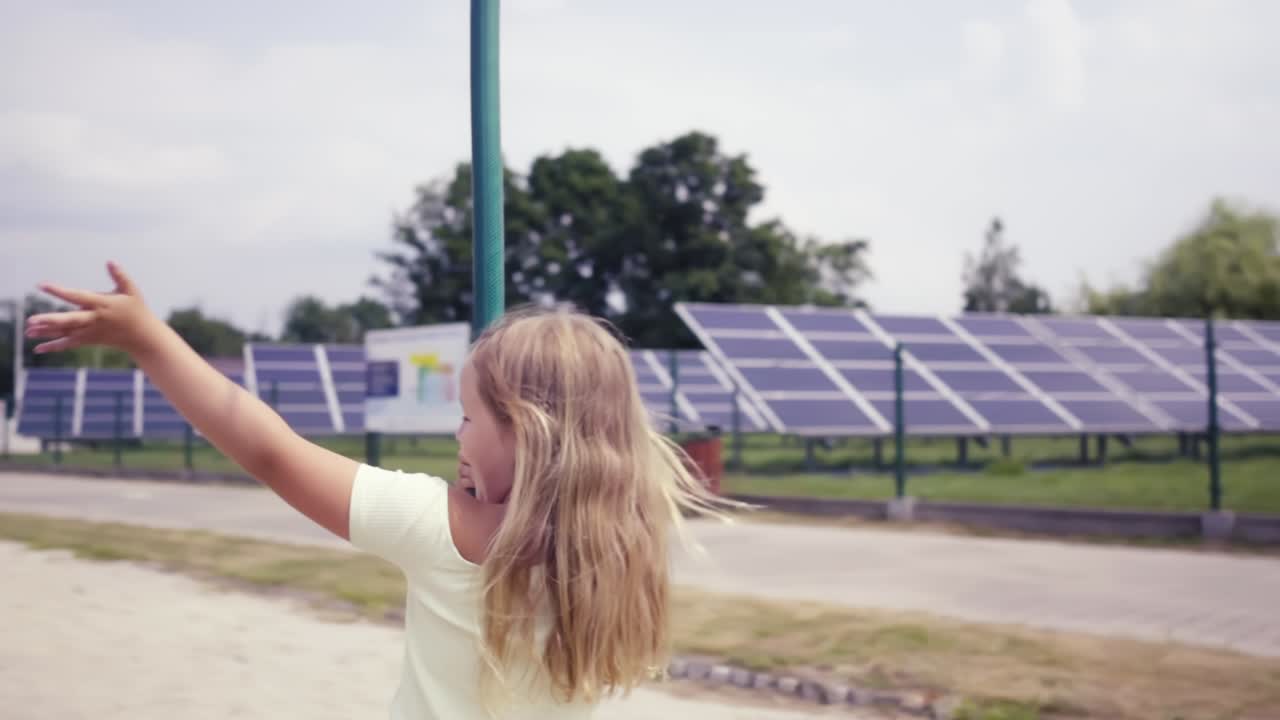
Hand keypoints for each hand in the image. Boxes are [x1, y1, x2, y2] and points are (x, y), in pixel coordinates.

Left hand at [26, 262, 162, 356]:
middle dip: (50, 320)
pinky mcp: (90, 340)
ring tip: (27, 331)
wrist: (143, 337)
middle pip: (70, 320)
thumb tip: (110, 261)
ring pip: (66, 332)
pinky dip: (54, 346)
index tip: (42, 285)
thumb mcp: (131, 290)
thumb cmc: (137, 310)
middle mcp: (94, 319)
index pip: (78, 296)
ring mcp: (91, 331)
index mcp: (102, 304)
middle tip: (31, 320)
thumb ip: (119, 276)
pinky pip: (69, 343)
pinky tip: (38, 348)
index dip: (60, 291)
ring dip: (46, 332)